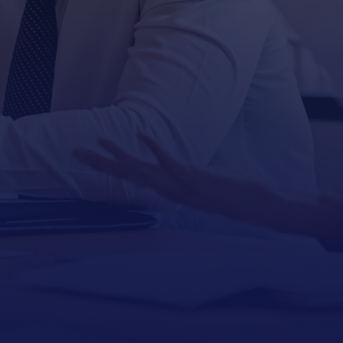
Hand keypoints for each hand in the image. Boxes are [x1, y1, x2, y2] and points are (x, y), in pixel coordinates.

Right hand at [76, 133, 342, 241]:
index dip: (114, 167)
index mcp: (176, 191)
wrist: (266, 207)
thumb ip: (196, 181)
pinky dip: (156, 150)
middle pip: (131, 175)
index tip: (92, 157)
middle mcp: (176, 191)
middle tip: (76, 152)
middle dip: (102, 164)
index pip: (137, 178)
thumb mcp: (212, 187)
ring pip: (144, 172)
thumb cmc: (243, 196)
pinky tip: (141, 135)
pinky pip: (172, 163)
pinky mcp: (199, 179)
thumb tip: (186, 174)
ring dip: (120, 157)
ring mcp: (185, 186)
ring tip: (98, 144)